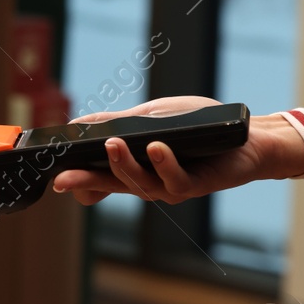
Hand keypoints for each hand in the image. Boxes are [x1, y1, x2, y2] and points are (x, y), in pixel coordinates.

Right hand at [49, 96, 303, 205]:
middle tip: (64, 178)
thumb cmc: (198, 126)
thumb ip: (117, 122)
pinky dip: (163, 164)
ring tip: (111, 145)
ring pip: (140, 184)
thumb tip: (77, 123)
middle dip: (86, 183)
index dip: (78, 183)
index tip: (57, 179)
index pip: (99, 179)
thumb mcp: (150, 117)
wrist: (246, 135)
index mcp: (134, 167)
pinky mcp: (195, 185)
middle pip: (111, 185)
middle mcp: (148, 182)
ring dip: (124, 165)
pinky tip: (155, 149)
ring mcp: (169, 187)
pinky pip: (175, 180)